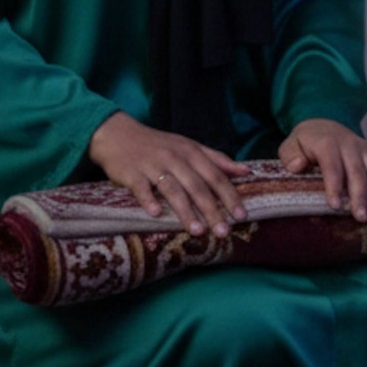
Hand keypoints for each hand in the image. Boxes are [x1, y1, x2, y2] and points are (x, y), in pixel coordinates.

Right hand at [88, 112, 250, 236]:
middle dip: (212, 210)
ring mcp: (153, 166)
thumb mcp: (189, 147)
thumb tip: (247, 171)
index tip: (242, 216)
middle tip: (223, 231)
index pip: (216, 176)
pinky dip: (149, 200)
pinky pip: (142, 188)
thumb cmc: (159, 145)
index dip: (230, 196)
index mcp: (192, 152)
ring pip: (173, 189)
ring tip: (198, 231)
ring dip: (186, 211)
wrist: (119, 134)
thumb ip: (217, 159)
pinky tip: (156, 214)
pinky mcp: (132, 173)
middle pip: (198, 186)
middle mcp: (175, 158)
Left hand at [279, 119, 366, 222]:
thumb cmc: (305, 143)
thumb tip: (297, 166)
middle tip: (361, 216)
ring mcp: (364, 148)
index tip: (335, 205)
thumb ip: (290, 155)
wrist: (322, 124)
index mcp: (327, 143)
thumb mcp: (290, 145)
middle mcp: (349, 144)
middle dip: (360, 194)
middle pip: (356, 170)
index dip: (334, 185)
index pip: (332, 165)